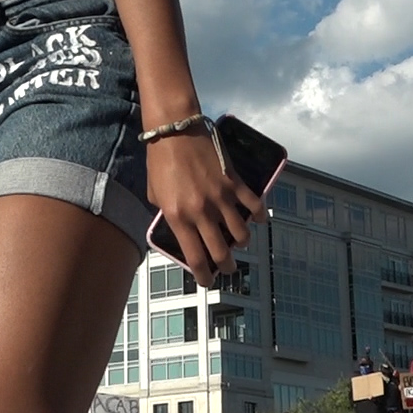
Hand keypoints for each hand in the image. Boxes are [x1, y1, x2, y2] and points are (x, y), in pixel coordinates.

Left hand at [144, 124, 263, 282]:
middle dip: (226, 266)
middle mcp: (201, 212)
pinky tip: (258, 218)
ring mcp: (220, 198)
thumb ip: (168, 214)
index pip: (195, 258)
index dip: (203, 275)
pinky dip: (259, 215)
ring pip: (241, 234)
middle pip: (221, 252)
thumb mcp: (154, 194)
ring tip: (240, 241)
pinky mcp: (234, 182)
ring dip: (242, 242)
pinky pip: (254, 205)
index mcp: (178, 218)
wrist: (175, 130)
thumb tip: (179, 227)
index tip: (207, 282)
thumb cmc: (159, 160)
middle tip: (227, 268)